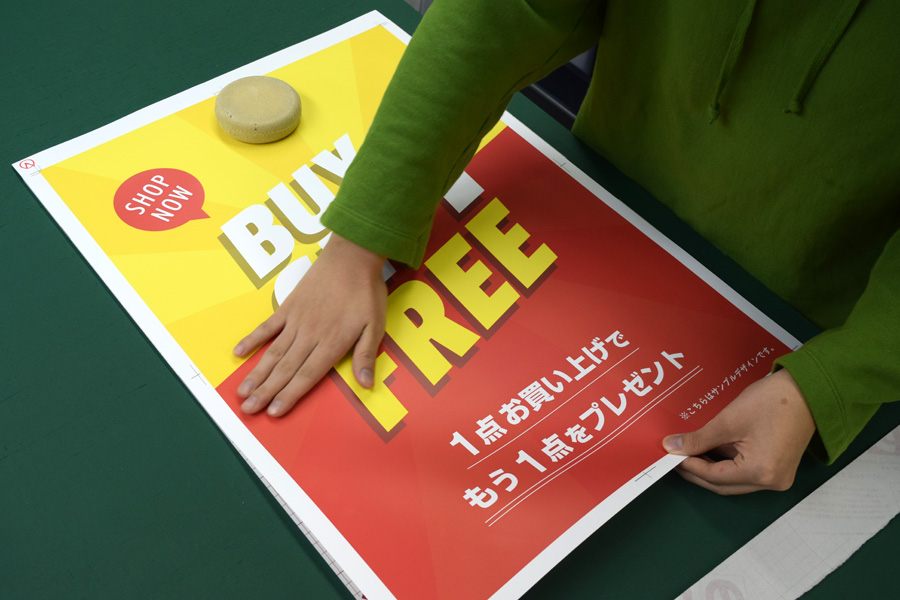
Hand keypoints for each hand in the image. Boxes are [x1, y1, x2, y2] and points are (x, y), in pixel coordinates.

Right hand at [233, 234, 386, 416]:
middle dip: (266, 392)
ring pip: (273, 352)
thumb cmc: (366, 293)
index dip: (290, 395)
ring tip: (242, 392)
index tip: (274, 412)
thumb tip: (366, 384)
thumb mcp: (376, 326)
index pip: (307, 375)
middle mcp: (310, 335)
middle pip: (285, 368)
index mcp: (331, 343)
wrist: (352, 256)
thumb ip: (366, 356)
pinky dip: (252, 339)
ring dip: (256, 374)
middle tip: (249, 410)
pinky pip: (267, 326)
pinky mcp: (288, 307)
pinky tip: (238, 353)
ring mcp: (296, 320)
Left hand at [661, 369, 815, 494]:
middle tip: (674, 457)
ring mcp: (777, 476)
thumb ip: (699, 438)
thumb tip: (674, 446)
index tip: (669, 455)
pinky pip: (746, 470)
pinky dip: (726, 462)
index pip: (714, 477)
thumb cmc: (774, 401)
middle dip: (697, 472)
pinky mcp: (779, 466)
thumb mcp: (729, 420)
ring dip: (711, 467)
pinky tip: (709, 448)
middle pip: (723, 485)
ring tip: (688, 451)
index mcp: (760, 473)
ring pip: (734, 479)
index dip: (688, 466)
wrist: (808, 389)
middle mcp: (771, 482)